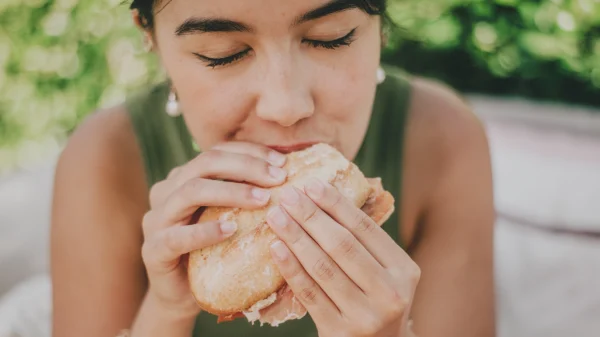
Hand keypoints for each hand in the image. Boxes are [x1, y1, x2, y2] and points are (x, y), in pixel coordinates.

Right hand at [140, 142, 287, 317]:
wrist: (183, 295)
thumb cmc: (214, 251)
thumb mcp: (230, 216)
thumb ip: (246, 194)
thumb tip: (289, 172)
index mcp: (183, 177)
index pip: (217, 151)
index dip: (250, 152)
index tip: (282, 162)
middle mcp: (166, 191)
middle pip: (205, 163)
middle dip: (246, 167)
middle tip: (279, 178)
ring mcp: (156, 219)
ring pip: (191, 191)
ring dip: (231, 192)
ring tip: (263, 200)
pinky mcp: (153, 250)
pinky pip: (178, 236)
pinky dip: (206, 231)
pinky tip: (231, 230)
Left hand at [266, 178, 419, 336]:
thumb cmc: (374, 302)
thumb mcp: (384, 275)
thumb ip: (363, 245)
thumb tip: (320, 199)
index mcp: (404, 270)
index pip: (365, 228)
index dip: (336, 204)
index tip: (311, 184)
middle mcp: (391, 293)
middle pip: (343, 245)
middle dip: (311, 216)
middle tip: (287, 195)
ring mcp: (366, 316)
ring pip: (323, 267)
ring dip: (295, 237)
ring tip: (276, 216)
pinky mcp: (340, 333)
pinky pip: (310, 294)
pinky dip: (291, 268)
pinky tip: (276, 248)